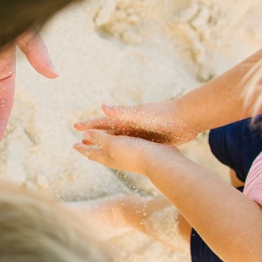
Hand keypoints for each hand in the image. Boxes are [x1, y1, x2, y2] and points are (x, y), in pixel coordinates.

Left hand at [73, 125, 157, 177]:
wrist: (157, 161)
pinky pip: (122, 146)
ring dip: (103, 144)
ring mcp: (127, 157)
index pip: (90, 153)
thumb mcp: (112, 144)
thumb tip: (85, 135)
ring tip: (99, 140)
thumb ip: (99, 139)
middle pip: (99, 152)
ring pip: (111, 149)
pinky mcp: (138, 153)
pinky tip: (122, 140)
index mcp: (107, 157)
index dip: (82, 148)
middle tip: (83, 142)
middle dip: (91, 146)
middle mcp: (116, 159)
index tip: (74, 144)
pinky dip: (117, 142)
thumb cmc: (133, 152)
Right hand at [76, 97, 199, 146]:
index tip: (76, 127)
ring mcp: (140, 132)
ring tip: (98, 148)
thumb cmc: (163, 116)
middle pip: (109, 132)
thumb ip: (122, 112)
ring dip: (108, 144)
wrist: (186, 119)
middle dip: (95, 136)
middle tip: (81, 140)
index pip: (103, 122)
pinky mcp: (149, 140)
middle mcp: (131, 125)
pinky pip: (132, 146)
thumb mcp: (140, 114)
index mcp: (127, 118)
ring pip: (120, 140)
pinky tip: (122, 153)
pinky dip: (124, 149)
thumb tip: (103, 107)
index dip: (89, 125)